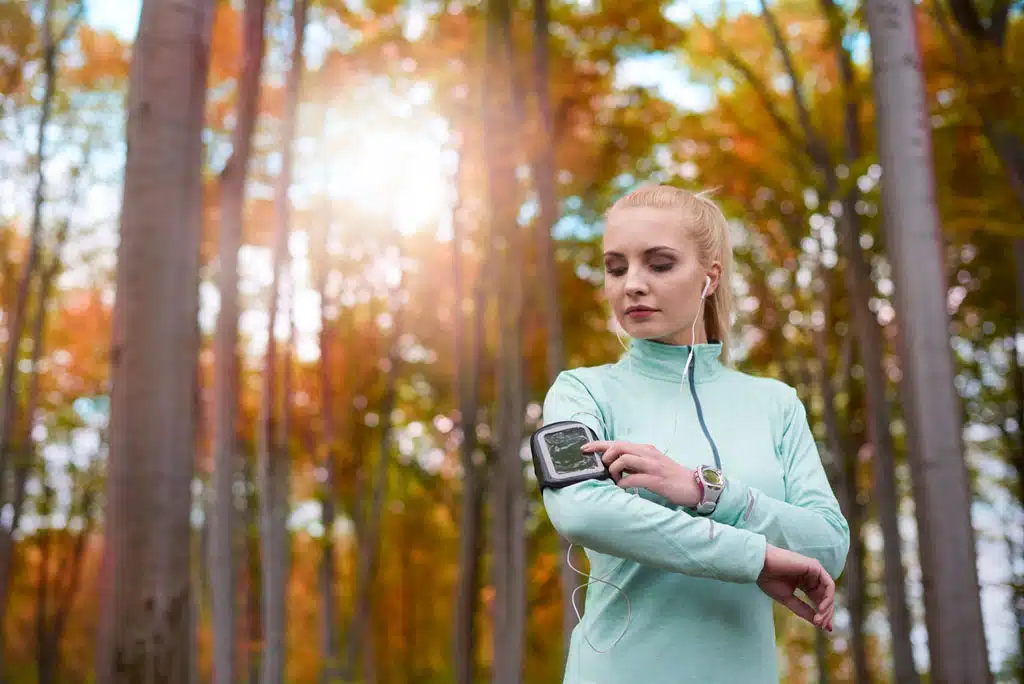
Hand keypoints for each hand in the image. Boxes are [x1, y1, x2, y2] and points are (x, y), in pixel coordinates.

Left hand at [582, 440, 700, 507]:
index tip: (584, 448)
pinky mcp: (656, 480)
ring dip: (614, 470)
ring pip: (624, 460)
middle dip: (605, 456)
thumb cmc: (669, 476)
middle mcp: (648, 454)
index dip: (599, 444)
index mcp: (645, 449)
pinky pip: (634, 479)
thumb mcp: (650, 465)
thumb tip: (613, 466)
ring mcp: (652, 466)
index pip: (618, 442)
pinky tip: (623, 487)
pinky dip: (624, 483)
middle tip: (603, 467)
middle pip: (619, 447)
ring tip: (615, 479)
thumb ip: (634, 463)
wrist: (694, 486)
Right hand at [757, 545, 834, 631]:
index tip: (824, 628)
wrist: (760, 566)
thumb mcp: (788, 600)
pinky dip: (828, 598)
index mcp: (804, 583)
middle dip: (826, 613)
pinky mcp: (815, 567)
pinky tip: (821, 608)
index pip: (818, 600)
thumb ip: (803, 610)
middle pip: (825, 597)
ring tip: (819, 620)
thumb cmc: (769, 580)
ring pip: (829, 592)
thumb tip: (818, 623)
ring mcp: (814, 571)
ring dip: (827, 607)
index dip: (823, 614)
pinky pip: (828, 585)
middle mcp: (811, 576)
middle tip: (822, 626)